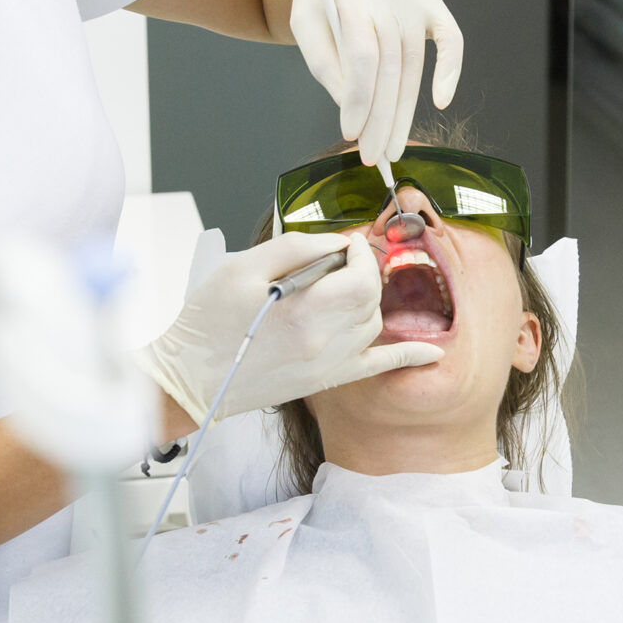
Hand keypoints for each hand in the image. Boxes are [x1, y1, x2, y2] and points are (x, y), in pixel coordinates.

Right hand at [135, 232, 443, 426]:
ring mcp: (329, 365)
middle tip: (344, 260)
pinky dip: (408, 357)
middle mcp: (325, 342)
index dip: (359, 251)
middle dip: (365, 271)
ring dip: (367, 300)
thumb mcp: (242, 268)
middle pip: (371, 297)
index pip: (360, 274)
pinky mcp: (326, 380)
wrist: (190, 379)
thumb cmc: (207, 323)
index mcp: (304, 311)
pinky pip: (379, 368)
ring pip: (373, 323)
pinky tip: (431, 353)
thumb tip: (335, 242)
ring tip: (342, 288)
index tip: (345, 243)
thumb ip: (296, 248)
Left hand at [289, 0, 465, 163]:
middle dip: (382, 118)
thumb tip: (348, 107)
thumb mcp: (305, 18)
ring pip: (414, 64)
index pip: (362, 56)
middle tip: (375, 156)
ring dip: (405, 111)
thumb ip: (323, 61)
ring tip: (393, 145)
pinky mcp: (434, 3)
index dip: (359, 98)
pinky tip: (441, 102)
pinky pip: (452, 40)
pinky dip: (450, 71)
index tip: (352, 134)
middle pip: (391, 68)